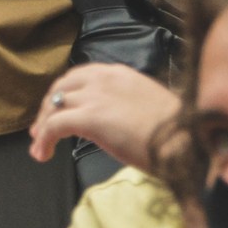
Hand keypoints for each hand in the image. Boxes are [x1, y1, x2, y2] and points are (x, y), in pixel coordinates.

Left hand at [29, 63, 180, 171]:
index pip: (81, 76)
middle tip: (41, 129)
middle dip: (48, 107)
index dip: (65, 94)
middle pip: (61, 88)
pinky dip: (44, 139)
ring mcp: (95, 96)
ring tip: (40, 145)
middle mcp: (104, 78)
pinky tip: (43, 153)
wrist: (187, 142)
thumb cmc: (177, 132)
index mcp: (120, 73)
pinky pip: (54, 125)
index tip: (58, 110)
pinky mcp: (89, 117)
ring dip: (43, 125)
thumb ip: (124, 104)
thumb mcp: (147, 106)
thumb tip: (111, 120)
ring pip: (54, 106)